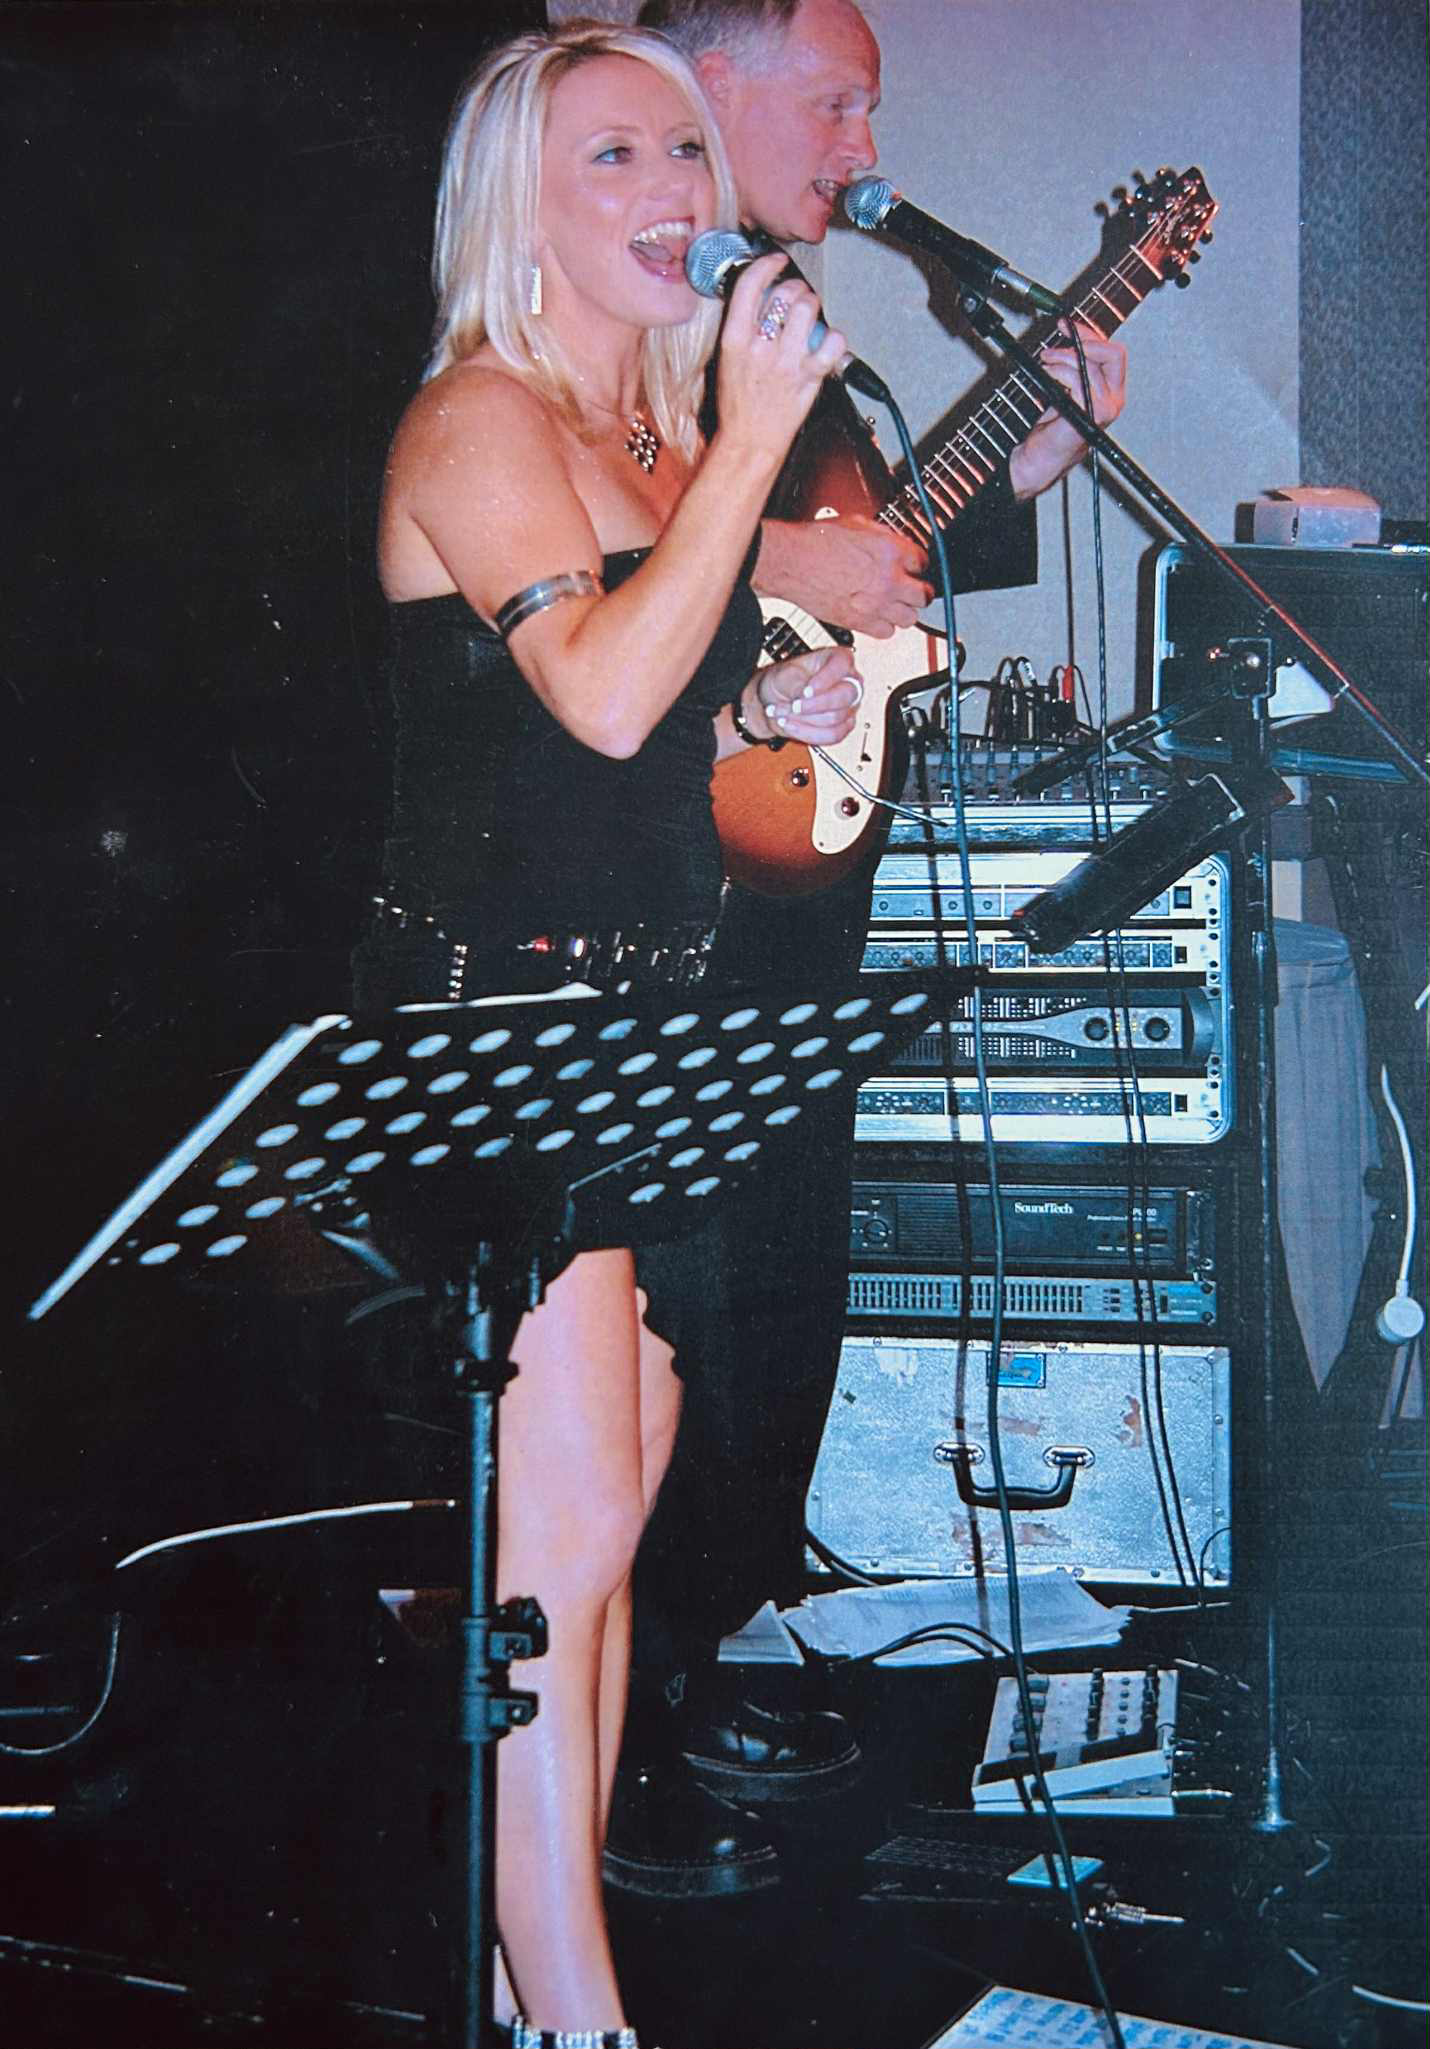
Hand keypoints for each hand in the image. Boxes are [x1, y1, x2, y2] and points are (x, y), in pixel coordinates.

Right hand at [715, 252, 848, 465]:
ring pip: (808, 309)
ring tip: (809, 315)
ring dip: (812, 305)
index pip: (749, 285)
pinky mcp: (809, 377)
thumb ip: (741, 327)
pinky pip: (832, 341)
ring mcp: (787, 362)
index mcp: (734, 340)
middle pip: (784, 293)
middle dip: (795, 288)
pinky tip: (826, 342)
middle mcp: (761, 348)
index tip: (776, 262)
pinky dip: (834, 337)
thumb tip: (760, 298)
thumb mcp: (726, 361)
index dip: (766, 265)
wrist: (750, 443)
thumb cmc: (738, 405)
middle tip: (796, 297)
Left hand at [748, 646, 863, 745]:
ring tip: (785, 714)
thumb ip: (796, 682)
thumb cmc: (784, 682)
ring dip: (804, 720)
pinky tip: (793, 726)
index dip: (825, 679)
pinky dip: (808, 733)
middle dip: (814, 705)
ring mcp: (849, 705)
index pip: (841, 665)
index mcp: (837, 659)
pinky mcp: (844, 725)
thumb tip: (805, 693)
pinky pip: (833, 735)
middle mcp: (848, 681)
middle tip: (794, 706)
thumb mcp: (784, 675)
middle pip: (844, 696)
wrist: (775, 702)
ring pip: (835, 718)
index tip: (806, 691)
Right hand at [754, 512, 931, 637]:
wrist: (792, 562)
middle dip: (919, 591)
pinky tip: (877, 615)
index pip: (923, 562)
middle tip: (912, 588)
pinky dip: (884, 626)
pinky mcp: (860, 623)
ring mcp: (876, 605)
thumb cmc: (815, 542)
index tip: (912, 566)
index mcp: (890, 552)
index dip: (917, 563)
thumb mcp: (857, 523)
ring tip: (894, 604)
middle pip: (924, 595)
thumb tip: (893, 542)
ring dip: (904, 611)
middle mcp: (888, 581)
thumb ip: (882, 536)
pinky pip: (887, 633)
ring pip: (910, 618)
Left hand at [1009, 323, 1127, 501]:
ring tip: (1047, 360)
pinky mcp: (1091, 414)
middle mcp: (1114, 399)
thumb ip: (1075, 367)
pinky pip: (1079, 380)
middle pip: (1114, 354)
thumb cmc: (1052, 429)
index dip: (1090, 335)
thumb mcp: (1066, 389)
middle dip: (1084, 341)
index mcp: (1112, 391)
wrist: (1040, 458)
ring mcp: (1106, 408)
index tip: (1067, 326)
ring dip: (1065, 357)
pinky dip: (1061, 372)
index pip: (1114, 352)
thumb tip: (1070, 337)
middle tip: (1059, 342)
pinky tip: (1049, 373)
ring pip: (1092, 364)